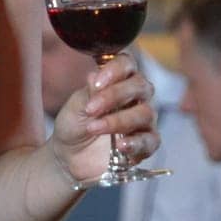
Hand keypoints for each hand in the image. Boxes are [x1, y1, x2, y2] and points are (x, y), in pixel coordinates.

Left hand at [46, 52, 157, 183]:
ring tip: (94, 128)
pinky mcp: (145, 145)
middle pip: (140, 86)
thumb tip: (94, 76)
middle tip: (91, 109)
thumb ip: (88, 92)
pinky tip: (120, 146)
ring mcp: (143, 121)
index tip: (96, 83)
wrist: (70, 156)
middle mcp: (136, 97)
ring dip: (119, 121)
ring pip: (145, 113)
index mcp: (119, 80)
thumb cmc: (75, 124)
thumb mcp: (75, 107)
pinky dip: (136, 143)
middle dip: (115, 95)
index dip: (114, 70)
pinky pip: (150, 141)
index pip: (127, 64)